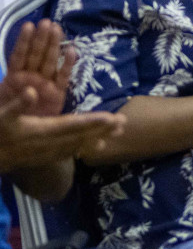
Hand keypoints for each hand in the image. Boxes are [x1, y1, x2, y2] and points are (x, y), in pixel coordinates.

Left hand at [0, 19, 74, 117]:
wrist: (24, 138)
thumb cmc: (9, 118)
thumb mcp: (5, 108)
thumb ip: (17, 101)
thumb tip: (30, 90)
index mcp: (14, 78)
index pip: (18, 56)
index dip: (23, 41)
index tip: (29, 25)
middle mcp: (30, 78)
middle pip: (36, 55)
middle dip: (41, 39)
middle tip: (48, 23)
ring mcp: (45, 84)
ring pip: (49, 61)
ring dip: (54, 45)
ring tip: (57, 29)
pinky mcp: (58, 93)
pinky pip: (63, 77)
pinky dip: (67, 64)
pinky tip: (71, 51)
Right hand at [0, 92, 123, 170]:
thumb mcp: (2, 115)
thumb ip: (17, 104)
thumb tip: (30, 91)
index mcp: (42, 130)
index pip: (73, 125)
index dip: (93, 122)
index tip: (112, 117)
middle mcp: (50, 143)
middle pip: (82, 135)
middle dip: (104, 129)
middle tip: (124, 122)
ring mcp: (48, 152)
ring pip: (79, 145)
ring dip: (99, 138)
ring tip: (117, 132)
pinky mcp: (45, 157)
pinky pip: (70, 152)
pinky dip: (85, 147)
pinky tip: (95, 146)